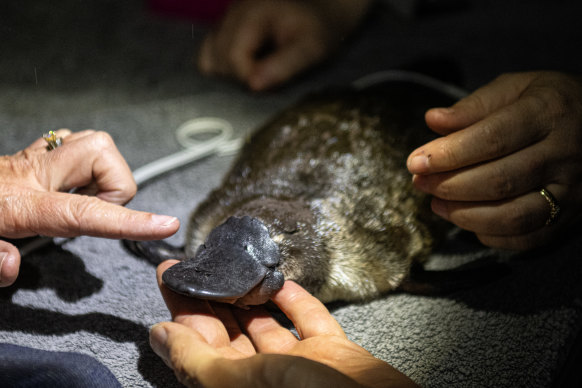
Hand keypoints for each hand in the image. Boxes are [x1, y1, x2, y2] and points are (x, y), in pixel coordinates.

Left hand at [0, 130, 179, 285]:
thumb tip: (13, 266)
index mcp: (21, 202)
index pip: (87, 213)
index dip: (132, 220)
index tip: (166, 225)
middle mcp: (35, 173)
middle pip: (101, 154)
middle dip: (114, 185)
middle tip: (91, 210)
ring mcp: (37, 159)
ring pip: (96, 145)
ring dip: (102, 175)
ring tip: (78, 200)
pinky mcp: (38, 154)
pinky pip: (79, 147)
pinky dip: (86, 168)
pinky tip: (67, 187)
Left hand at [150, 260, 416, 387]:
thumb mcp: (242, 383)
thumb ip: (196, 360)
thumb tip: (156, 335)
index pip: (198, 347)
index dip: (181, 310)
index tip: (170, 274)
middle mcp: (265, 380)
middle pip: (229, 334)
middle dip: (211, 297)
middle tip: (196, 261)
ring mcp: (301, 366)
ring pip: (266, 326)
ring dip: (249, 296)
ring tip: (231, 263)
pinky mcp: (333, 352)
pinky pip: (309, 321)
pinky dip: (294, 300)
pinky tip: (279, 279)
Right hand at [198, 0, 370, 90]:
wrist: (322, 11)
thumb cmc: (319, 30)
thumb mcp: (312, 49)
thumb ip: (284, 66)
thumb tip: (253, 86)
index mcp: (252, 14)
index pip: (232, 57)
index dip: (249, 79)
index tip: (271, 86)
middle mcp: (232, 13)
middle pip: (216, 59)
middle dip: (239, 78)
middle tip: (267, 80)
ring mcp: (225, 20)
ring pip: (208, 58)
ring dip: (229, 76)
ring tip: (257, 75)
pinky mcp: (224, 29)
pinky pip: (209, 55)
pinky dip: (223, 69)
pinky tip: (247, 70)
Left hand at [407, 71, 581, 249]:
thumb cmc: (548, 103)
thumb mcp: (515, 88)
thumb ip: (474, 106)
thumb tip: (433, 120)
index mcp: (549, 113)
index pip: (491, 139)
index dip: (449, 154)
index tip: (415, 162)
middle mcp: (565, 154)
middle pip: (499, 181)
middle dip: (449, 186)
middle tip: (419, 183)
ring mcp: (572, 191)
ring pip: (513, 216)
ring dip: (465, 216)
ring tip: (436, 204)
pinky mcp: (571, 218)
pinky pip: (528, 239)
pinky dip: (492, 236)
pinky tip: (467, 221)